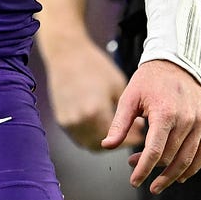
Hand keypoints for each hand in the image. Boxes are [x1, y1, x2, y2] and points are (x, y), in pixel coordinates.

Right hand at [43, 32, 141, 149]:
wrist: (68, 54)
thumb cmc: (94, 66)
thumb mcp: (118, 86)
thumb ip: (125, 112)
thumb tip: (135, 127)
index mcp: (95, 112)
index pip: (117, 138)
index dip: (130, 139)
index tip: (140, 137)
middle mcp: (79, 120)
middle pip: (102, 146)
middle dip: (117, 143)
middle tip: (129, 135)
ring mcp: (68, 122)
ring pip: (89, 144)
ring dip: (103, 141)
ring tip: (116, 130)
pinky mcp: (61, 120)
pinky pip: (78, 136)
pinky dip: (90, 136)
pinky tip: (101, 126)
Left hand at [105, 59, 200, 193]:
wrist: (176, 61)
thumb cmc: (150, 80)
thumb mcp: (130, 98)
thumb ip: (119, 124)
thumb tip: (106, 145)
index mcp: (165, 112)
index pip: (154, 152)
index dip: (143, 170)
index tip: (134, 181)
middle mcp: (186, 118)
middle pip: (169, 157)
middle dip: (151, 169)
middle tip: (136, 168)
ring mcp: (200, 120)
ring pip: (187, 159)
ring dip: (172, 175)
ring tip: (158, 183)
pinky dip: (193, 168)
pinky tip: (181, 176)